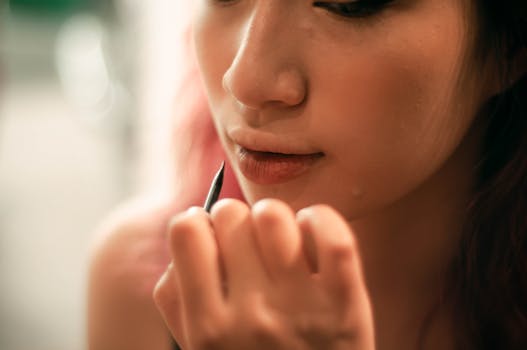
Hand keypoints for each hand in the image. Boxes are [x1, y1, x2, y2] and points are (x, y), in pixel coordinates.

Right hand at [153, 199, 374, 349]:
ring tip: (279, 244)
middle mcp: (252, 316)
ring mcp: (303, 309)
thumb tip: (191, 228)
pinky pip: (332, 235)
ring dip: (273, 220)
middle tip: (247, 245)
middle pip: (231, 216)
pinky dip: (318, 220)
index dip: (196, 226)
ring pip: (274, 216)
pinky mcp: (347, 305)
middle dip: (234, 222)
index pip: (186, 231)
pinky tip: (310, 234)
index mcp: (207, 328)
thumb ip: (176, 297)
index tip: (209, 238)